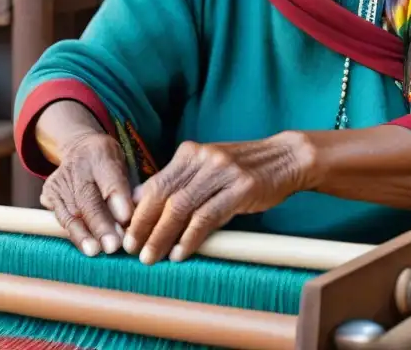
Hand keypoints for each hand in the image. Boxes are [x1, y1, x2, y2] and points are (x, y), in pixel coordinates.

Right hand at [40, 131, 134, 256]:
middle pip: (89, 199)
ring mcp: (59, 181)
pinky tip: (86, 246)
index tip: (126, 218)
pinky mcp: (48, 195)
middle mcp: (77, 166)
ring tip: (96, 251)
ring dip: (85, 235)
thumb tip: (131, 221)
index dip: (118, 199)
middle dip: (101, 225)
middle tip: (113, 245)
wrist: (79, 150)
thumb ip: (127, 191)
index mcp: (101, 154)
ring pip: (72, 212)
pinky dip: (75, 234)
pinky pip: (62, 218)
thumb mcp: (124, 167)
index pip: (111, 177)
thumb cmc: (109, 164)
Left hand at [123, 132, 313, 264]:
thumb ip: (180, 182)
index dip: (136, 211)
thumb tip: (141, 205)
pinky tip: (181, 252)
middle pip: (162, 195)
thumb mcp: (209, 168)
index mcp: (190, 152)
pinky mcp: (241, 188)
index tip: (124, 233)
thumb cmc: (244, 168)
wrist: (287, 157)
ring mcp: (222, 172)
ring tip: (150, 257)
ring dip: (162, 235)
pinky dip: (191, 237)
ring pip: (181, 207)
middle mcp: (202, 158)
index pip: (154, 183)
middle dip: (142, 225)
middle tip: (130, 249)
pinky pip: (208, 216)